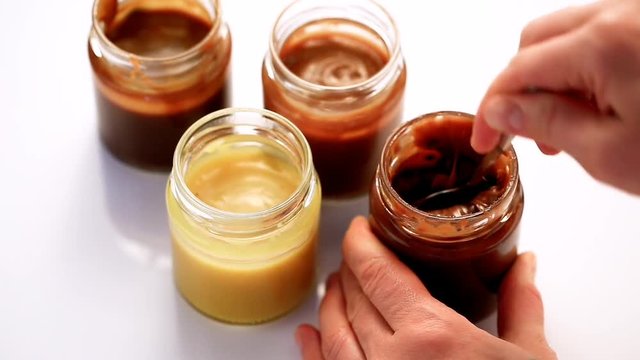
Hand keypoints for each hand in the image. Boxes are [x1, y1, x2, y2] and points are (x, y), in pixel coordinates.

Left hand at [295, 216, 555, 359]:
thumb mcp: (531, 358)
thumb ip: (521, 304)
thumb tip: (524, 264)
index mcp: (432, 337)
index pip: (378, 272)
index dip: (362, 244)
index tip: (359, 228)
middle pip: (353, 300)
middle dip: (350, 271)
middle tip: (354, 256)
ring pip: (333, 336)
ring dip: (329, 305)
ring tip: (333, 287)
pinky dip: (312, 353)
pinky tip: (307, 336)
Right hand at [471, 0, 639, 194]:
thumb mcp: (608, 152)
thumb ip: (545, 123)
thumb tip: (501, 109)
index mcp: (606, 43)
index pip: (519, 70)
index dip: (492, 108)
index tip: (484, 139)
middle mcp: (622, 14)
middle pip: (536, 40)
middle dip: (520, 87)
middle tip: (523, 132)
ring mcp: (637, 15)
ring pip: (565, 35)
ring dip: (550, 77)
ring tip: (563, 125)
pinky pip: (598, 34)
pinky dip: (581, 67)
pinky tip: (593, 103)